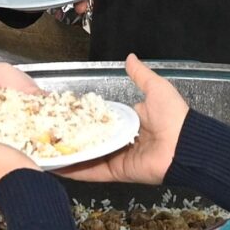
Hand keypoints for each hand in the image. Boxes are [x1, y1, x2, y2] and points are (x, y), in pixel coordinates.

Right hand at [57, 54, 188, 186]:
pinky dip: (75, 171)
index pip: (102, 118)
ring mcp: (118, 157)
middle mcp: (122, 140)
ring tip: (44, 150)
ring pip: (88, 156)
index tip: (64, 111)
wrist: (185, 145)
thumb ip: (140, 75)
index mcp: (131, 120)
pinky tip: (55, 168)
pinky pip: (93, 171)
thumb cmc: (172, 116)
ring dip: (69, 154)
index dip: (85, 115)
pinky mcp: (117, 172)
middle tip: (46, 130)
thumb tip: (130, 58)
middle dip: (72, 136)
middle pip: (92, 138)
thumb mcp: (156, 88)